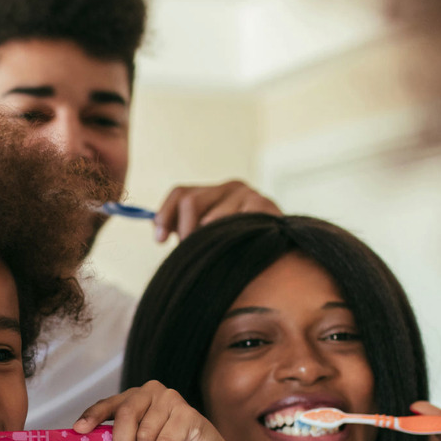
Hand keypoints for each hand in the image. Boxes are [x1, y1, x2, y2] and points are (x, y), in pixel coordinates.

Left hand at [75, 381, 246, 440]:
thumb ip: (114, 440)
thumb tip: (88, 438)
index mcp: (135, 397)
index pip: (109, 404)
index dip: (92, 416)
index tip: (78, 430)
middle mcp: (152, 392)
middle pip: (125, 417)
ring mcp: (171, 400)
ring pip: (144, 435)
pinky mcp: (188, 414)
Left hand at [154, 179, 282, 242]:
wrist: (282, 253)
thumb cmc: (239, 247)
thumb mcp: (208, 237)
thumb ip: (184, 230)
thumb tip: (158, 231)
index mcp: (214, 191)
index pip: (180, 193)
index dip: (165, 215)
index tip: (160, 240)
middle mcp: (231, 186)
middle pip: (191, 202)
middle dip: (186, 233)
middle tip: (192, 253)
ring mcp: (249, 194)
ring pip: (211, 219)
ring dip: (210, 242)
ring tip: (220, 254)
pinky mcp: (265, 205)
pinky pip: (234, 225)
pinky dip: (229, 241)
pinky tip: (236, 250)